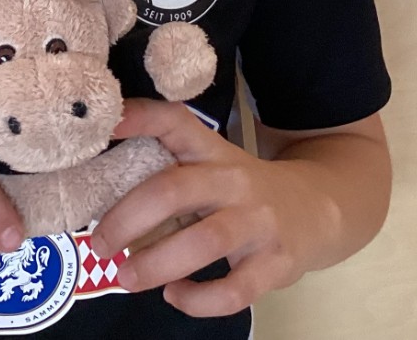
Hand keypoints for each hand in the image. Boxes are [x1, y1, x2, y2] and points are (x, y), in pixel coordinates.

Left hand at [88, 99, 345, 317]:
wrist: (320, 207)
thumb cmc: (243, 190)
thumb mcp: (211, 162)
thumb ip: (166, 162)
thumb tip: (96, 177)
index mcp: (211, 151)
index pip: (176, 122)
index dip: (141, 118)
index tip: (108, 123)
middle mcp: (233, 180)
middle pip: (174, 190)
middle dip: (127, 219)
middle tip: (99, 244)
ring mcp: (258, 222)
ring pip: (204, 242)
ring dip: (156, 264)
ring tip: (126, 278)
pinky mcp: (276, 263)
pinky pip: (234, 290)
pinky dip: (198, 299)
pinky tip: (176, 295)